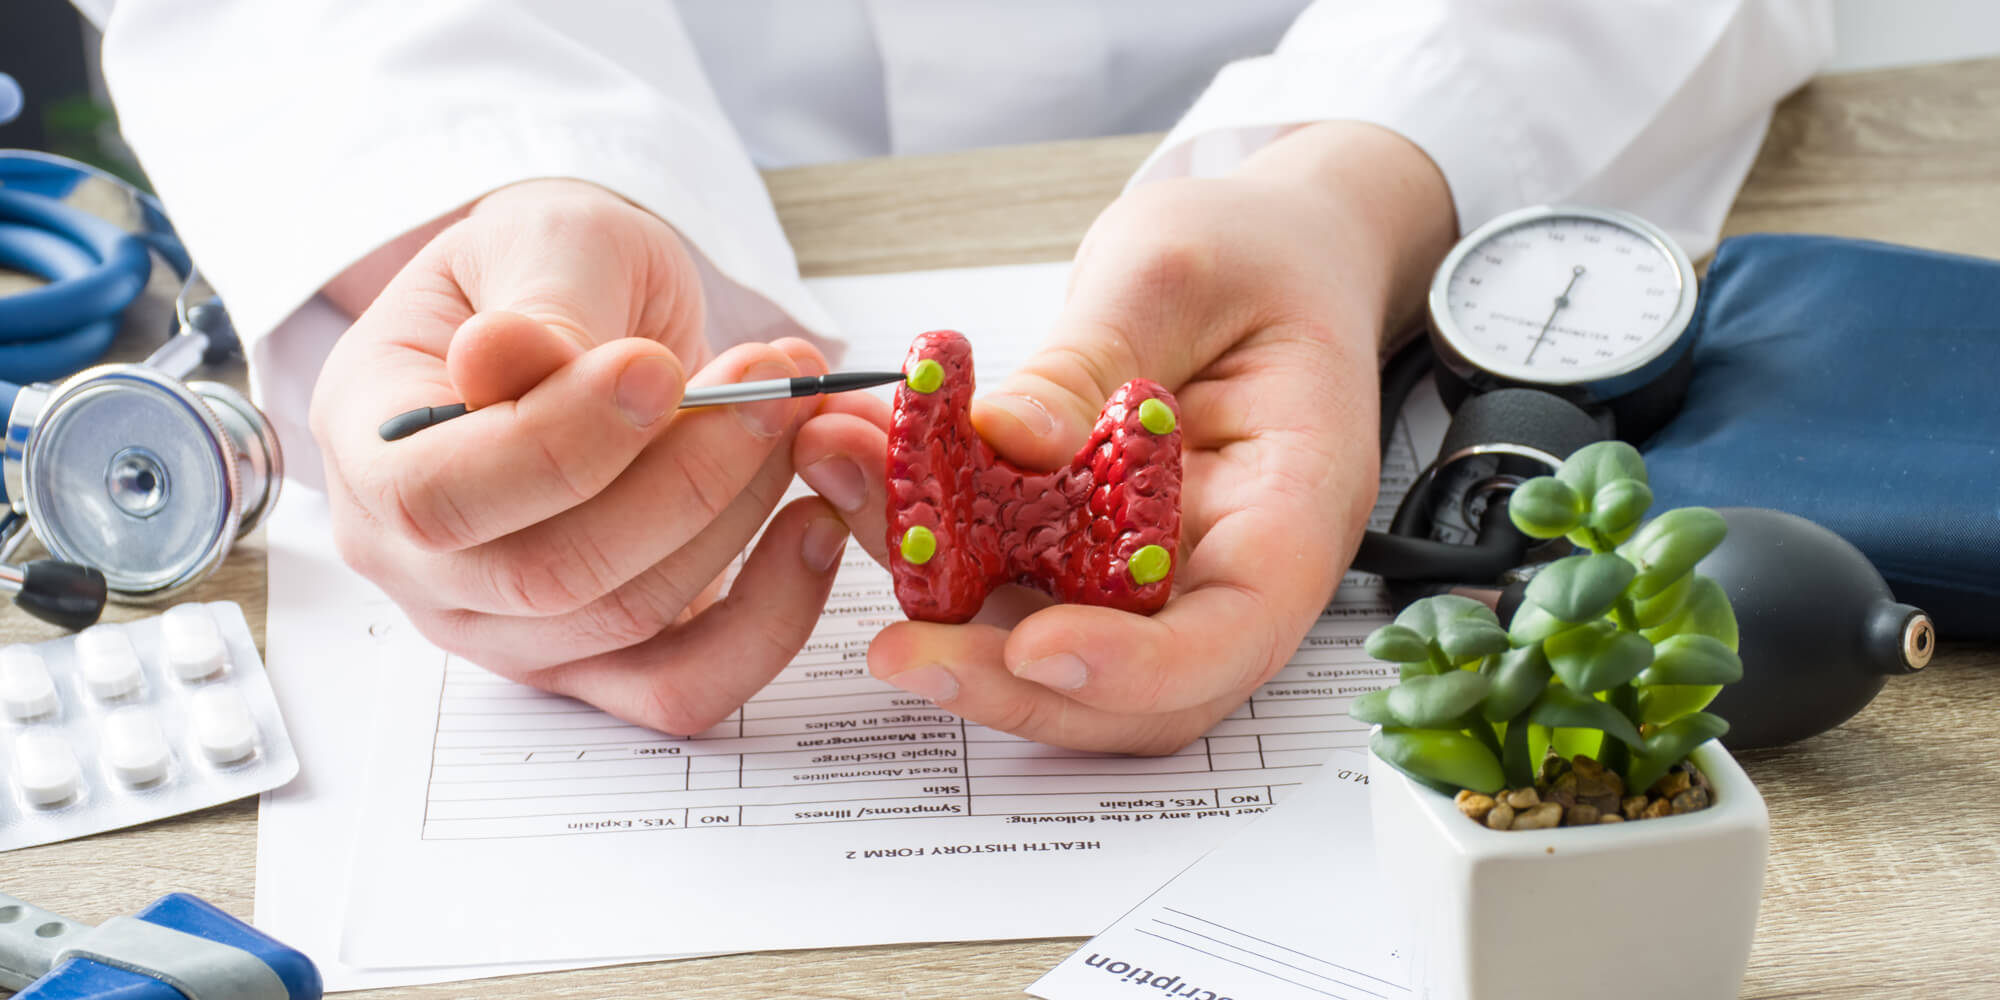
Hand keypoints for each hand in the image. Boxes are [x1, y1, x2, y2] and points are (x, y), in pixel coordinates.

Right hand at [310, 179, 848, 733]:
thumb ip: (536, 302)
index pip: (437, 498)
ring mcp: (509, 629)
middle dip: (684, 479)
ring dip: (738, 519)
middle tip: (771, 386)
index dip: (558, 445)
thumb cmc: (550, 272)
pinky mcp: (603, 662)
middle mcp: (421, 567)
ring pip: (629, 623)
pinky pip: (686, 685)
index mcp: (370, 452)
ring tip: (797, 417)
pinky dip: (769, 621)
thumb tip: (499, 357)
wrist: (596, 316)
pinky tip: (814, 526)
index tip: (659, 368)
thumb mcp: (538, 240)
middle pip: (547, 577)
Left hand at [796, 123, 1452, 752]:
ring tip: (845, 502)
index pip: (1234, 634)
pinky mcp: (1091, 557)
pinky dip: (935, 554)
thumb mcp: (1173, 274)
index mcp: (1295, 505)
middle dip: (1010, 684)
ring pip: (1058, 651)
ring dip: (946, 616)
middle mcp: (1231, 566)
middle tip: (897, 650)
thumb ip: (1089, 361)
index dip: (1137, 668)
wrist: (1270, 248)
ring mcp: (1159, 573)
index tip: (1034, 648)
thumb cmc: (1255, 253)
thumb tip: (1006, 438)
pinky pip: (1014, 587)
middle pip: (1137, 691)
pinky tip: (861, 477)